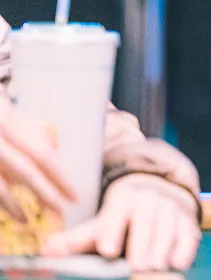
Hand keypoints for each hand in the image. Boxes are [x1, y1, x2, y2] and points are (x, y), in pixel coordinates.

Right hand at [0, 97, 75, 220]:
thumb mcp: (13, 118)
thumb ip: (32, 136)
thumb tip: (54, 160)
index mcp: (10, 123)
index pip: (42, 155)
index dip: (60, 178)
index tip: (74, 197)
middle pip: (26, 172)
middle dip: (45, 194)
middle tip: (60, 210)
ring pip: (0, 188)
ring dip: (13, 207)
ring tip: (25, 220)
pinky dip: (0, 202)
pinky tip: (5, 211)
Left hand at [42, 174, 199, 271]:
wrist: (160, 192)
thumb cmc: (124, 215)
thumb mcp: (102, 221)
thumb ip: (77, 239)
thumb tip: (46, 250)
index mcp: (125, 196)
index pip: (117, 212)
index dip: (112, 230)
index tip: (107, 249)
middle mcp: (151, 198)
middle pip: (146, 221)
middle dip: (143, 244)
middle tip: (137, 266)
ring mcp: (172, 208)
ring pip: (169, 226)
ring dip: (163, 248)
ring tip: (155, 267)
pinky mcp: (188, 220)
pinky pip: (188, 233)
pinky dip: (184, 248)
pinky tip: (177, 263)